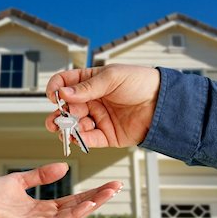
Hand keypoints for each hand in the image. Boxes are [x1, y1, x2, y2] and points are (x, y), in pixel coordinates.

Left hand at [0, 163, 121, 217]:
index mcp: (42, 207)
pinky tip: (87, 205)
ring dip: (91, 205)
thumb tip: (64, 167)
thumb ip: (41, 175)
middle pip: (76, 207)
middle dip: (98, 198)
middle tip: (117, 187)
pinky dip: (73, 215)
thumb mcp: (19, 180)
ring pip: (71, 216)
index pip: (72, 199)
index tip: (108, 184)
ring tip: (108, 193)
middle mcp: (43, 217)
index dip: (91, 192)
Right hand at [45, 64, 159, 147]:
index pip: (65, 84)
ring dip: (67, 129)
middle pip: (66, 108)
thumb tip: (64, 93)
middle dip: (58, 115)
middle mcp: (92, 101)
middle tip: (57, 119)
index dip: (56, 89)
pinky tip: (77, 138)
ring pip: (74, 126)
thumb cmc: (142, 83)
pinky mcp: (106, 135)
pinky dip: (81, 140)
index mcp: (91, 82)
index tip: (54, 96)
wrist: (163, 103)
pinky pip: (89, 139)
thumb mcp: (112, 77)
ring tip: (67, 130)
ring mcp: (98, 118)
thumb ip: (87, 87)